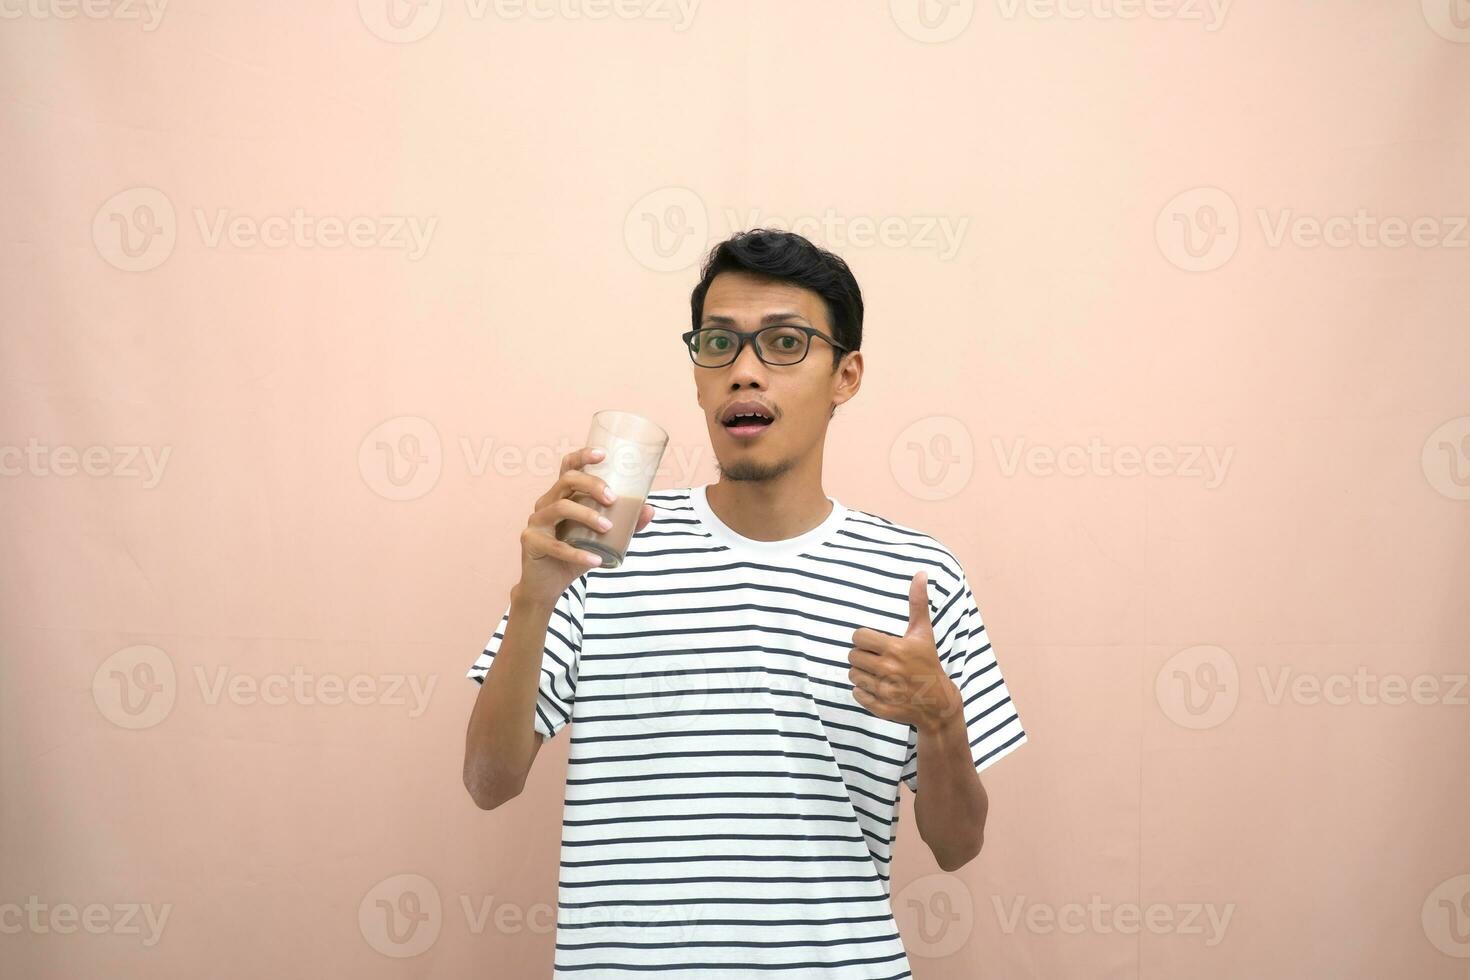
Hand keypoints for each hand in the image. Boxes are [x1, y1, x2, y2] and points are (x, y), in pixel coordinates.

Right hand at [515, 446, 653, 607]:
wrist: (548, 586)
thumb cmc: (575, 554)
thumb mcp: (602, 538)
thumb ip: (625, 524)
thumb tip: (650, 510)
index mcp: (562, 496)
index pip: (568, 467)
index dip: (583, 456)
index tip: (604, 455)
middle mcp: (546, 503)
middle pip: (566, 481)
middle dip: (592, 485)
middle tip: (613, 499)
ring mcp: (536, 521)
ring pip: (560, 508)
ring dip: (587, 515)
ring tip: (607, 527)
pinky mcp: (531, 542)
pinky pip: (556, 545)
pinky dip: (578, 553)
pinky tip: (596, 560)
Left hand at [847, 570, 962, 732]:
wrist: (938, 702)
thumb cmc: (928, 662)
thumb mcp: (923, 632)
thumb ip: (918, 603)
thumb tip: (921, 573)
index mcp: (896, 649)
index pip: (858, 637)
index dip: (863, 639)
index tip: (873, 643)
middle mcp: (889, 670)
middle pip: (853, 656)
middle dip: (861, 656)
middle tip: (875, 658)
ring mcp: (885, 691)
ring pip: (853, 675)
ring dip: (861, 673)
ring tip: (877, 673)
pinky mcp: (881, 707)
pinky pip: (857, 694)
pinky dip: (863, 691)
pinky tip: (878, 687)